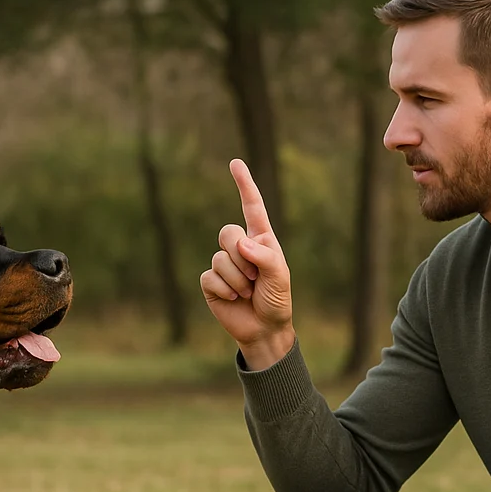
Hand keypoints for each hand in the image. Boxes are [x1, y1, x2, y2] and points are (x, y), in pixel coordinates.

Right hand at [200, 159, 293, 367]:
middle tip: (255, 277)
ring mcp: (224, 264)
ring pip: (220, 257)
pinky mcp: (212, 282)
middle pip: (227, 233)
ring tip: (248, 292)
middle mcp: (241, 247)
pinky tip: (234, 299)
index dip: (244, 185)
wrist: (264, 328)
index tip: (235, 163)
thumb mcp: (280, 276)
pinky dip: (226, 289)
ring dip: (237, 279)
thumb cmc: (277, 299)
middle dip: (241, 256)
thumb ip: (264, 256)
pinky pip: (211, 276)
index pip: (251, 207)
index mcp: (260, 239)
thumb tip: (240, 244)